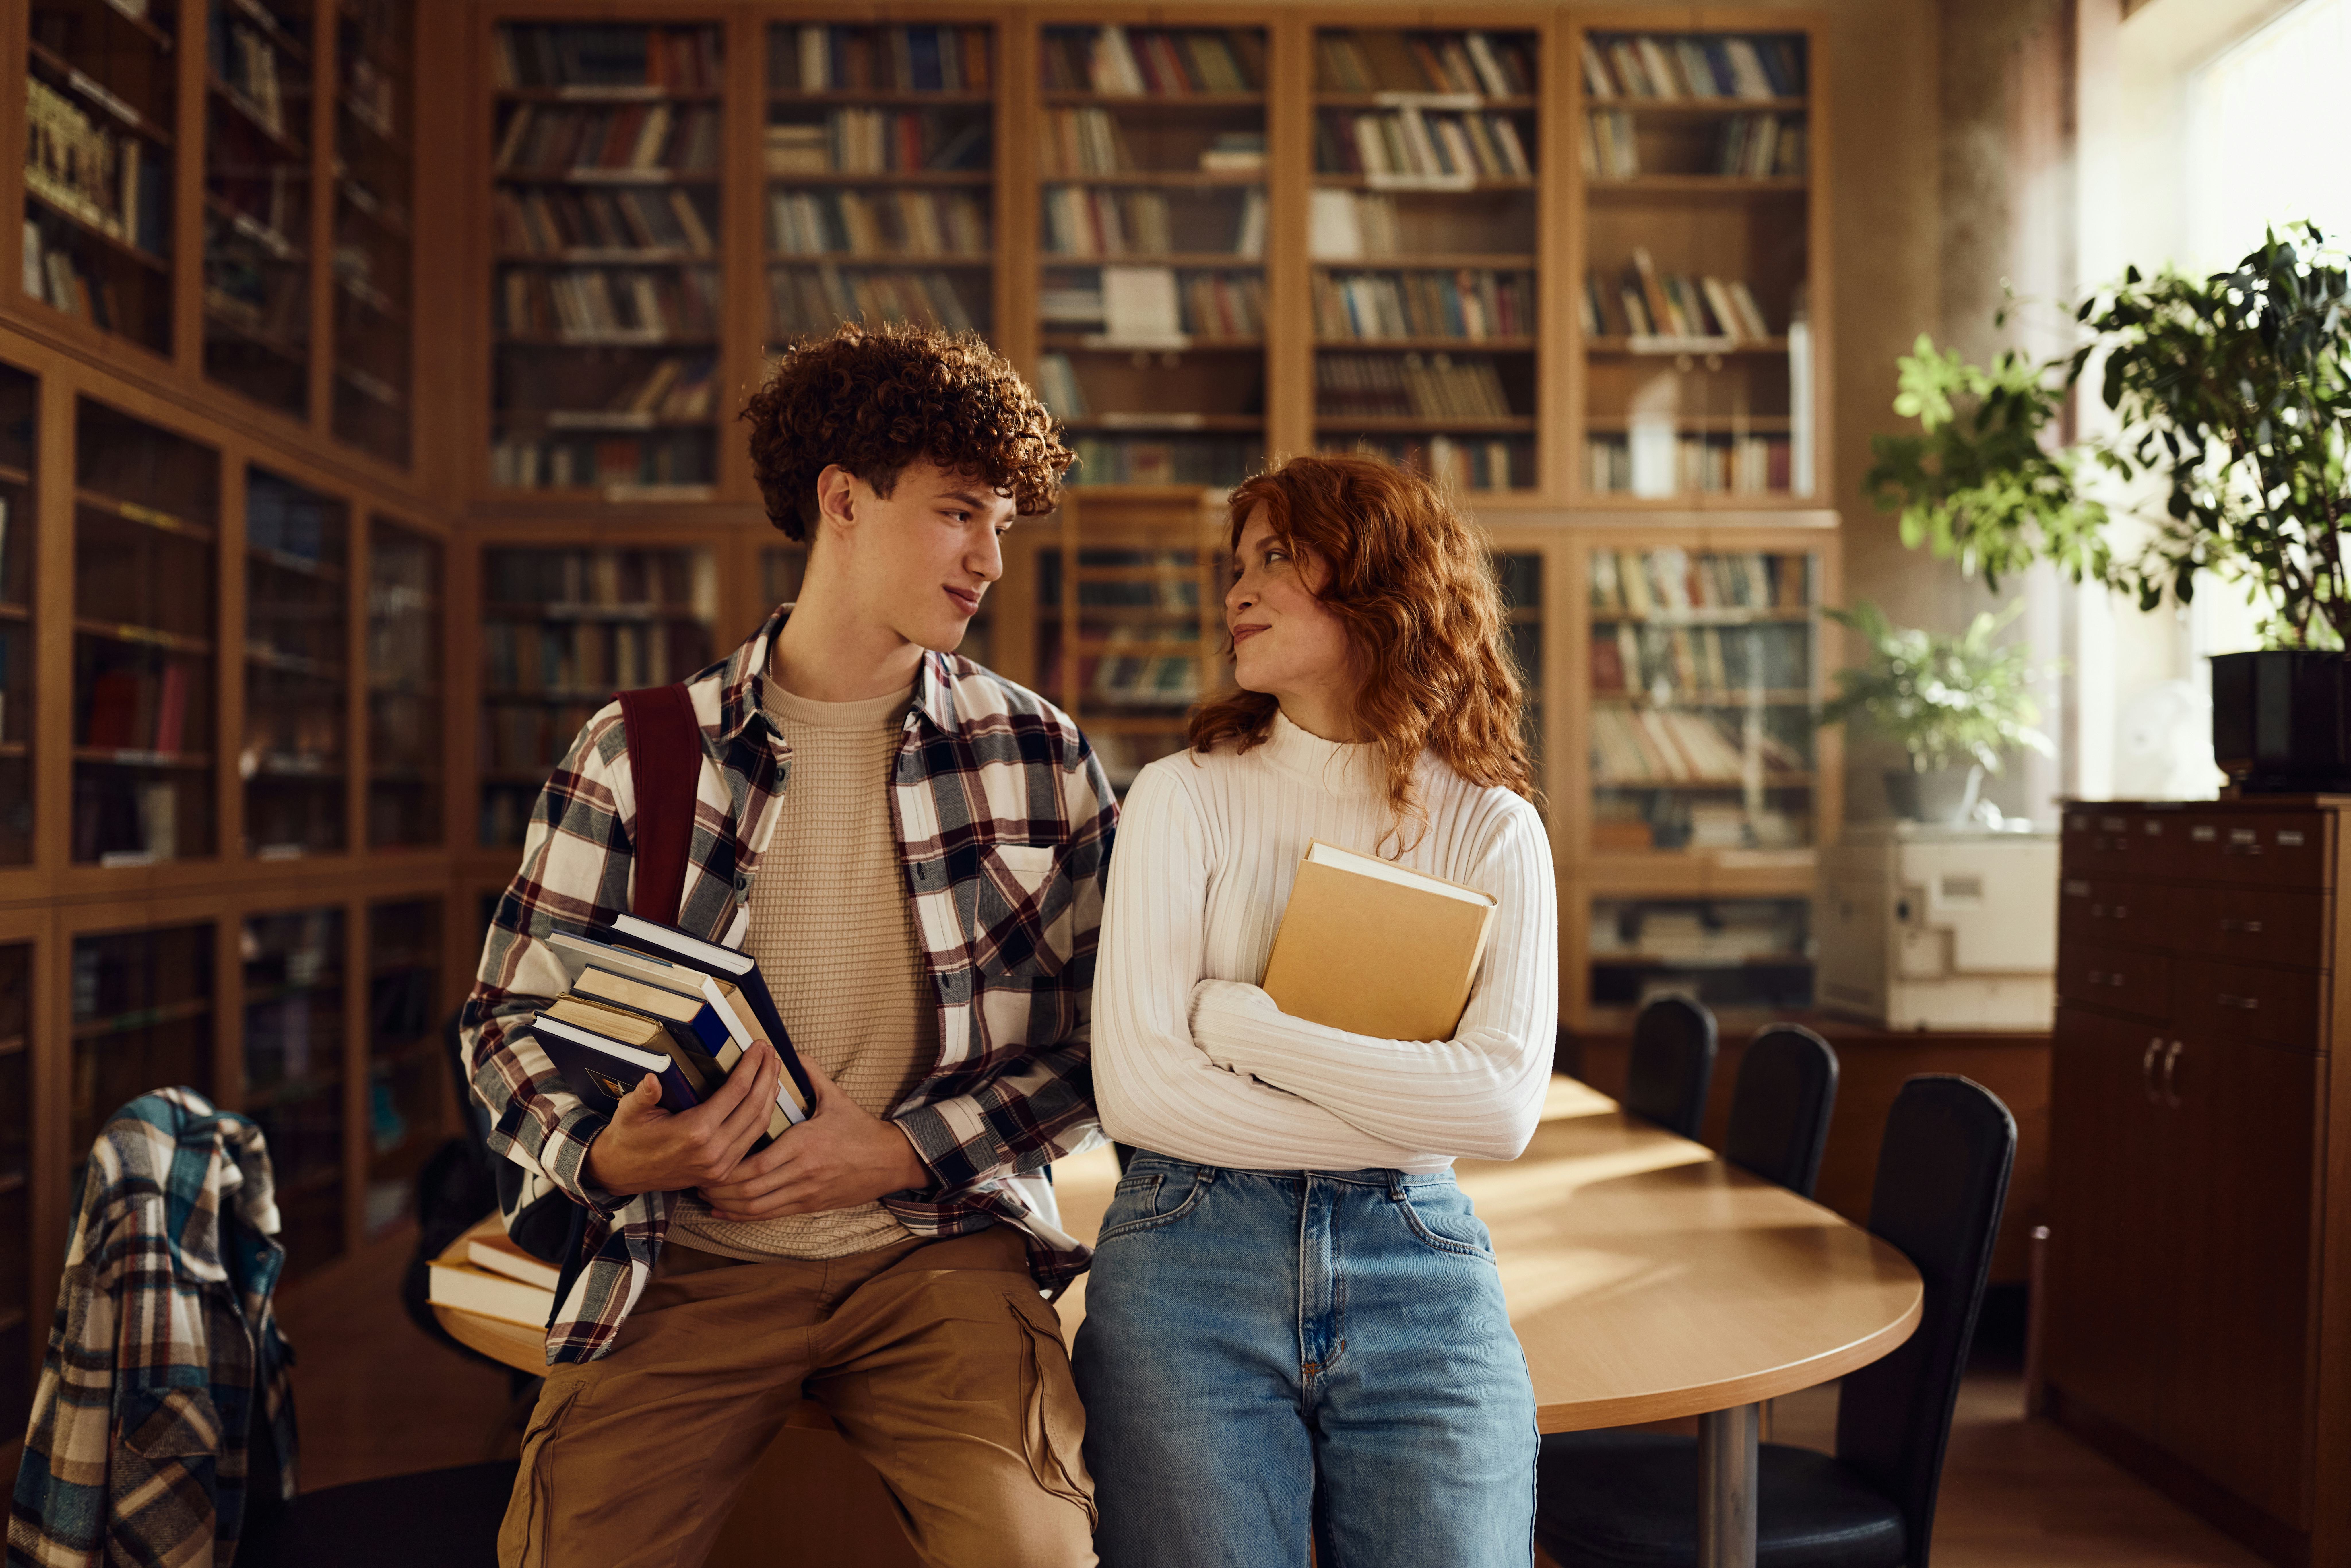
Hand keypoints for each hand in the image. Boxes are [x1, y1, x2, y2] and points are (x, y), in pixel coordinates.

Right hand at [583, 1042, 783, 1196]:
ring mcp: (720, 1166)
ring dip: (769, 1096)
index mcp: (695, 1132)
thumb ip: (644, 1095)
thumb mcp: (630, 1112)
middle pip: (754, 1107)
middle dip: (766, 1076)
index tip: (759, 1046)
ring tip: (773, 1070)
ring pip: (759, 1126)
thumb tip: (653, 1078)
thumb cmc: (627, 1137)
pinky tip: (764, 1100)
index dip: (751, 1066)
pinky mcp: (722, 1174)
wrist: (621, 1173)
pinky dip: (762, 1118)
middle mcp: (713, 1151)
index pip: (736, 1091)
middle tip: (771, 1053)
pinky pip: (751, 1143)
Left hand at [697, 1057, 930, 1220]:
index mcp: (804, 1144)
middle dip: (720, 1189)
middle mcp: (802, 1172)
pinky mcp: (810, 1205)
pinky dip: (743, 1216)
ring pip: (757, 1207)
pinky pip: (770, 1215)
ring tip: (706, 1196)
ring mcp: (805, 1192)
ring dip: (727, 1205)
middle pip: (750, 1190)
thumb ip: (810, 1074)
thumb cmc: (860, 1128)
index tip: (708, 1159)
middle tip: (698, 1180)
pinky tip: (724, 1212)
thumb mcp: (836, 1097)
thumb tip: (789, 1051)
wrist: (889, 1161)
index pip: (757, 1162)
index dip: (728, 1168)